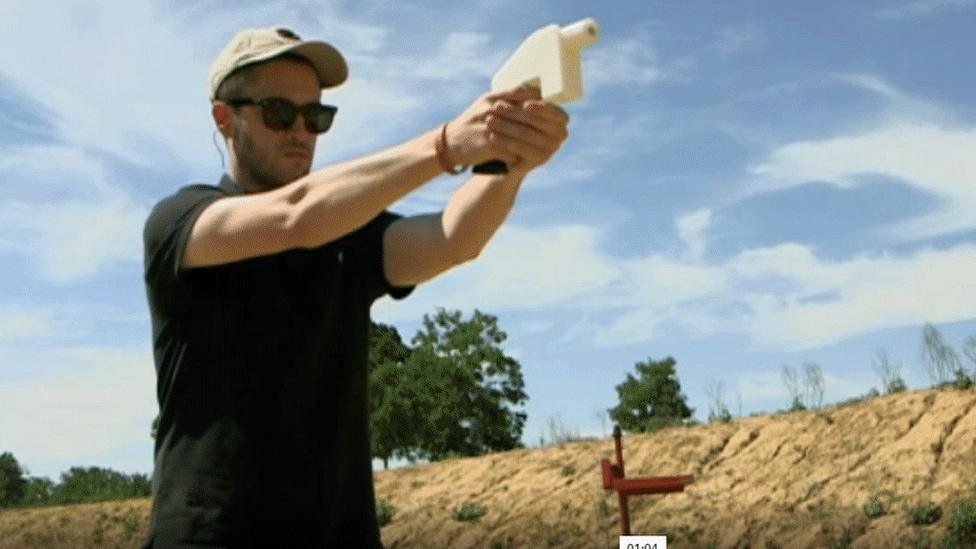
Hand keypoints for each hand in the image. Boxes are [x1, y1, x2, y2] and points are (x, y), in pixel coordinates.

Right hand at [445, 86, 568, 171]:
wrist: (449, 144)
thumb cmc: (471, 125)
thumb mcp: (486, 105)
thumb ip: (508, 99)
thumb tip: (534, 94)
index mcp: (493, 97)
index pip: (524, 92)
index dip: (541, 101)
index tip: (552, 109)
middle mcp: (492, 108)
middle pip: (526, 112)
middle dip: (543, 121)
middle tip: (557, 128)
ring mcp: (490, 126)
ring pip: (522, 131)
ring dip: (536, 139)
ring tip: (548, 144)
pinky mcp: (487, 144)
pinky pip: (511, 149)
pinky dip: (521, 154)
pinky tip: (529, 158)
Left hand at [486, 90, 569, 174]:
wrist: (509, 151)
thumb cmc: (516, 121)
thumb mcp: (520, 106)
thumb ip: (525, 96)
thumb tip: (526, 87)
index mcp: (560, 118)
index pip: (552, 111)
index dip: (540, 108)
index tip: (526, 105)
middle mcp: (559, 134)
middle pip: (535, 121)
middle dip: (513, 113)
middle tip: (495, 106)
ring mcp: (550, 149)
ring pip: (526, 134)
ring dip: (505, 125)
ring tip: (489, 120)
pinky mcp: (538, 161)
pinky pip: (520, 149)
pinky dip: (505, 141)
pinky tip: (492, 136)